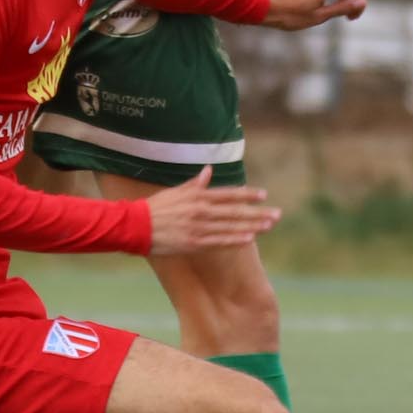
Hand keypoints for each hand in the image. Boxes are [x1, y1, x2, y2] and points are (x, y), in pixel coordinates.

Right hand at [143, 169, 280, 254]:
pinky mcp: (194, 243)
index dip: (247, 195)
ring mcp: (199, 227)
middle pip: (235, 211)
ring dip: (252, 226)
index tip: (264, 195)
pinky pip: (219, 241)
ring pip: (231, 226)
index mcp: (197, 196)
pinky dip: (235, 239)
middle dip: (258, 213)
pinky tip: (249, 239)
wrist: (136, 226)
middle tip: (276, 214)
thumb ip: (194, 183)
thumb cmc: (154, 207)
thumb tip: (208, 170)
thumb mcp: (175, 191)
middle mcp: (201, 210)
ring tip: (269, 226)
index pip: (228, 194)